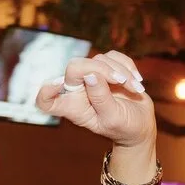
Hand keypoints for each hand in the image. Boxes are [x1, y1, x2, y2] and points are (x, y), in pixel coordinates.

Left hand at [35, 51, 155, 148]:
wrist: (139, 125)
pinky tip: (136, 81)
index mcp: (72, 108)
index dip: (46, 90)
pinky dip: (127, 65)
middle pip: (74, 67)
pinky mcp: (106, 68)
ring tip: (135, 88)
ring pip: (98, 59)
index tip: (59, 84)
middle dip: (100, 69)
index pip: (45, 101)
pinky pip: (112, 56)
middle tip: (120, 80)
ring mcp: (91, 78)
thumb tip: (90, 75)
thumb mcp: (112, 118)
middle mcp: (77, 91)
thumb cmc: (123, 127)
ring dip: (121, 71)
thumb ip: (100, 98)